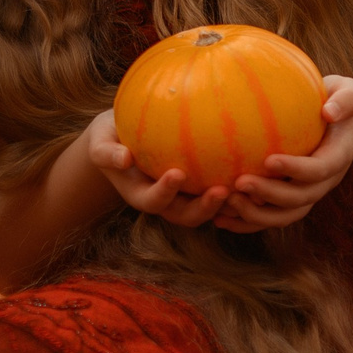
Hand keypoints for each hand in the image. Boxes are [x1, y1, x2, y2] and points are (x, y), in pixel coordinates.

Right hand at [83, 107, 235, 229]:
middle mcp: (164, 201)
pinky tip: (253, 172)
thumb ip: (106, 152)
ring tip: (245, 188)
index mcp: (140, 194)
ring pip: (207, 209)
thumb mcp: (100, 141)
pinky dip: (234, 191)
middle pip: (186, 216)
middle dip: (204, 208)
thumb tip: (122, 158)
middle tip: (222, 190)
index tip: (177, 173)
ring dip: (225, 204)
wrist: (122, 138)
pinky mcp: (196, 188)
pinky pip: (217, 194)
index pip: (154, 201)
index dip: (165, 192)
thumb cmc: (109, 137)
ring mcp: (182, 197)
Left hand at [214, 77, 352, 231]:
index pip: (319, 169)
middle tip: (240, 182)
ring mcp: (308, 193)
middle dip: (270, 194)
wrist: (343, 122)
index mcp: (337, 158)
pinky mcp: (292, 198)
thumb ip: (345, 101)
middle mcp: (324, 182)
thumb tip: (330, 111)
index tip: (269, 160)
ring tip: (227, 202)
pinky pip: (270, 215)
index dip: (296, 169)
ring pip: (285, 215)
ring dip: (256, 215)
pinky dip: (247, 222)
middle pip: (299, 198)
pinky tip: (219, 219)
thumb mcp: (350, 93)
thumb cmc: (340, 101)